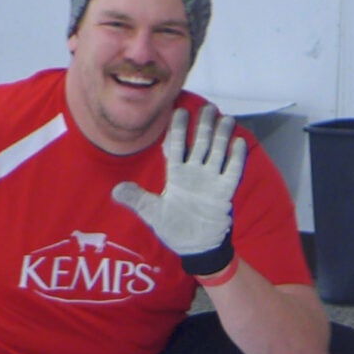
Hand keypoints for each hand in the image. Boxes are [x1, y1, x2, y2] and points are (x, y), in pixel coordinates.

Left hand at [110, 105, 241, 260]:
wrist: (196, 246)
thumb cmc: (173, 228)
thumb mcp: (152, 213)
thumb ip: (136, 199)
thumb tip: (115, 191)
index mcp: (177, 175)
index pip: (177, 146)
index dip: (178, 129)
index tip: (178, 111)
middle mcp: (195, 173)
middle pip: (200, 143)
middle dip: (204, 125)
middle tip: (208, 107)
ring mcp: (211, 181)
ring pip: (218, 152)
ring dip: (221, 136)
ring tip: (225, 118)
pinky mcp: (224, 192)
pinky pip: (232, 171)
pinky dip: (236, 157)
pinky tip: (238, 142)